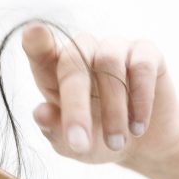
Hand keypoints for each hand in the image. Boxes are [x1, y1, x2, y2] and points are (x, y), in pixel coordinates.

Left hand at [22, 22, 178, 165]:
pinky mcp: (145, 53)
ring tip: (115, 143)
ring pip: (109, 62)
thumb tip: (40, 112)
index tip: (33, 33)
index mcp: (53, 72)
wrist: (141, 145)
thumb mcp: (70, 143)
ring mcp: (113, 49)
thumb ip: (53, 129)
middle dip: (75, 106)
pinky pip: (142, 66)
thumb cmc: (95, 139)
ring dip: (113, 109)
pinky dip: (140, 100)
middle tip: (80, 142)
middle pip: (73, 63)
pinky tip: (138, 127)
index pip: (40, 50)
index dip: (37, 41)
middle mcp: (82, 53)